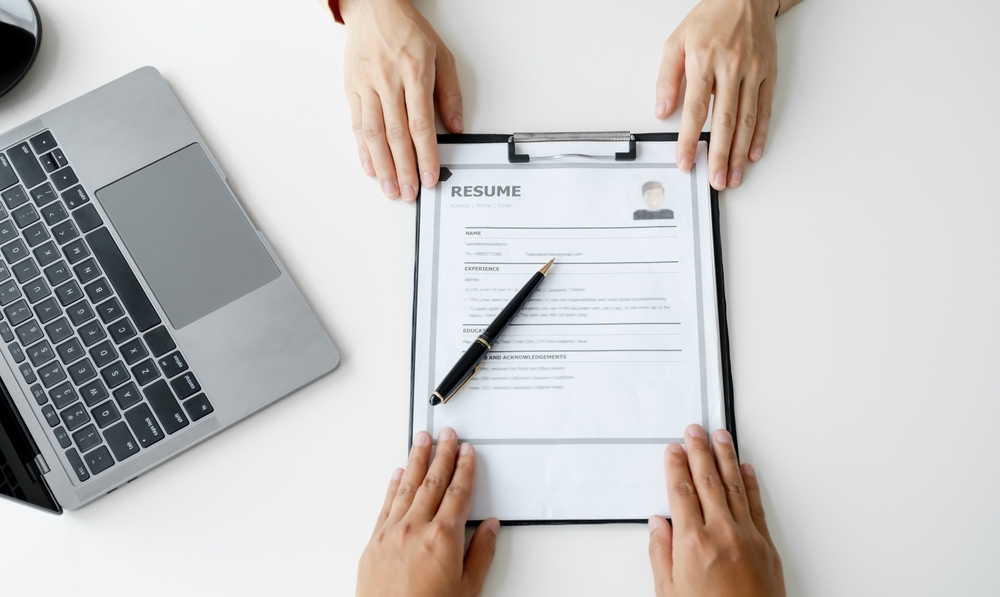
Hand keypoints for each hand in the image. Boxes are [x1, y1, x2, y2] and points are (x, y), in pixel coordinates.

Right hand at [341, 0, 463, 201]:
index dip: (426, 156)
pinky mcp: (352, 89)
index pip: (421, 125)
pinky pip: (357, 124)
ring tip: (390, 188)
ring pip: (374, 134)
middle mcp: (389, 82)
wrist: (373, 8)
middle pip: (397, 135)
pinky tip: (370, 167)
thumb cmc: (407, 31)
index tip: (430, 176)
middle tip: (410, 193)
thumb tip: (457, 126)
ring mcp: (367, 87)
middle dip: (404, 169)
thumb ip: (450, 93)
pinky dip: (363, 149)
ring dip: (383, 166)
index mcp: (415, 74)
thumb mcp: (441, 55)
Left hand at [357, 428, 498, 596]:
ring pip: (407, 486)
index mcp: (443, 538)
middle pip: (433, 481)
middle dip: (442, 454)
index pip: (458, 492)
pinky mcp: (374, 542)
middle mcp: (415, 529)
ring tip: (422, 440)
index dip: (465, 469)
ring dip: (417, 459)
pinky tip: (398, 473)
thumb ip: (481, 554)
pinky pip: (386, 504)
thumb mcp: (468, 589)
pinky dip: (393, 485)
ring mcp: (391, 533)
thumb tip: (490, 528)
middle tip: (447, 434)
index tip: (469, 452)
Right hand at [648, 424, 784, 596]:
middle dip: (699, 451)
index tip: (672, 450)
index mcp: (692, 543)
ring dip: (725, 457)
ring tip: (720, 436)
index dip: (675, 466)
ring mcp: (747, 537)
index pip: (681, 491)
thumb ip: (660, 555)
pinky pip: (756, 505)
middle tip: (694, 430)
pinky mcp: (766, 546)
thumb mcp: (669, 592)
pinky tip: (746, 469)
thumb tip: (658, 525)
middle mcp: (721, 533)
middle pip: (707, 480)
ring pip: (734, 486)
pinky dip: (751, 484)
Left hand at [655, 0, 779, 189]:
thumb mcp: (676, 42)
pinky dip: (760, 134)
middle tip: (715, 180)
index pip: (696, 109)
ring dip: (740, 152)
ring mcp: (752, 72)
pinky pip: (765, 108)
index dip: (690, 138)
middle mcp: (730, 67)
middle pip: (725, 120)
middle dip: (720, 154)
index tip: (685, 161)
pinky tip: (753, 153)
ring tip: (733, 176)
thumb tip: (661, 111)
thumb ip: (666, 78)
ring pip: (747, 119)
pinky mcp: (767, 73)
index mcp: (704, 61)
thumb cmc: (709, 20)